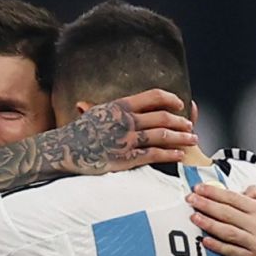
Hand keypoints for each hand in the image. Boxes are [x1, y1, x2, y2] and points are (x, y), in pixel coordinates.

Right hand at [55, 89, 196, 173]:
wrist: (64, 150)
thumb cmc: (75, 133)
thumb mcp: (90, 114)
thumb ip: (98, 108)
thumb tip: (88, 103)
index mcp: (120, 105)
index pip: (153, 96)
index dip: (170, 99)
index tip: (179, 104)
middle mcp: (126, 120)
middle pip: (162, 117)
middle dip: (180, 121)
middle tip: (190, 126)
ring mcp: (127, 139)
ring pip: (162, 136)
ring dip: (181, 138)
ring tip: (192, 139)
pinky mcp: (126, 158)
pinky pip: (154, 154)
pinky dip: (169, 154)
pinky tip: (179, 155)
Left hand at [188, 183, 255, 255]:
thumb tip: (244, 189)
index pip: (234, 198)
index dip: (215, 193)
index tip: (200, 189)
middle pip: (227, 213)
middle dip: (206, 204)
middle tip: (191, 199)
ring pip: (227, 231)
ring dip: (208, 223)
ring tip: (193, 217)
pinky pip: (232, 251)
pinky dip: (218, 245)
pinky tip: (205, 240)